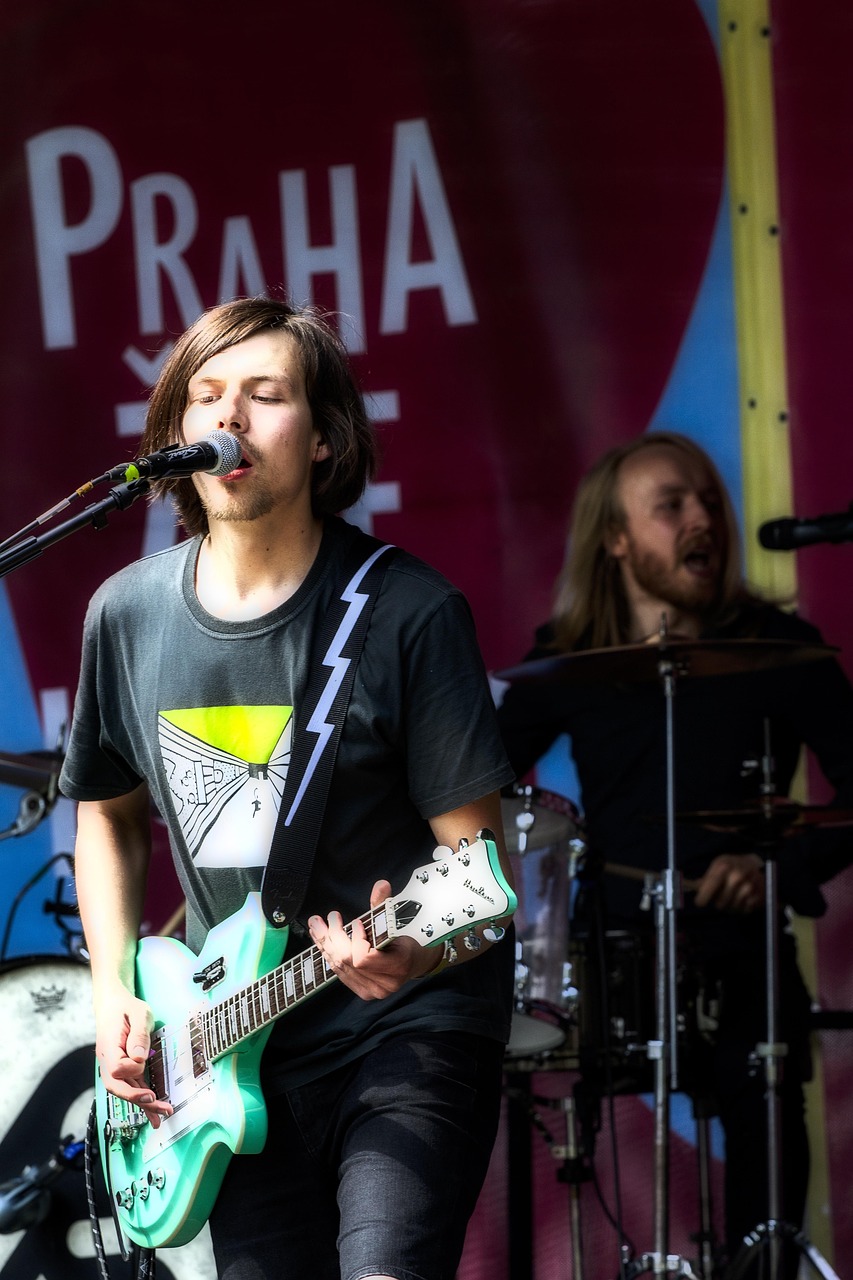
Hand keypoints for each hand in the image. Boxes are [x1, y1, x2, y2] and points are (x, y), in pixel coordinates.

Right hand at [94, 986, 173, 1128]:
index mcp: (109, 1046)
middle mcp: (108, 1060)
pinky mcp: (123, 1068)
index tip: (142, 1058)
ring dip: (142, 1104)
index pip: (116, 1068)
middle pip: (117, 1087)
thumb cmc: (125, 1006)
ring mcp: (114, 1065)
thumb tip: (139, 1058)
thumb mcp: (138, 1012)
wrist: (112, 1003)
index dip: (131, 1068)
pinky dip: (142, 1099)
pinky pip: (131, 1086)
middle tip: (156, 1104)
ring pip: (125, 1090)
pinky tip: (153, 1111)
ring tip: (161, 1116)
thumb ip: (138, 1034)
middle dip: (137, 1099)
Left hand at [307, 880, 439, 1000]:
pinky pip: (340, 973)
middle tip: (323, 919)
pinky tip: (322, 941)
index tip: (357, 922)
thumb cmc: (407, 939)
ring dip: (325, 944)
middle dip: (332, 938)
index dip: (356, 940)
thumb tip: (380, 885)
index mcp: (397, 966)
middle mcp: (384, 984)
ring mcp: (372, 991)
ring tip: (316, 926)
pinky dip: (329, 955)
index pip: (364, 958)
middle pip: (348, 962)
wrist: (413, 963)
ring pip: (340, 967)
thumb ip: (385, 905)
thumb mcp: (399, 922)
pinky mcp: (362, 991)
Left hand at [694, 853, 764, 913]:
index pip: (710, 885)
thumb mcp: (718, 866)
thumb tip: (684, 885)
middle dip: (718, 902)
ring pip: (731, 908)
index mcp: (724, 866)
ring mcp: (749, 886)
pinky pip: (744, 910)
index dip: (703, 897)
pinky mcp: (758, 896)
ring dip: (730, 906)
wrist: (757, 866)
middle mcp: (737, 875)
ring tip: (733, 896)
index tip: (699, 903)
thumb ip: (704, 879)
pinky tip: (743, 899)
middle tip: (721, 896)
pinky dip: (742, 907)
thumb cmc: (732, 867)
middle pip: (720, 903)